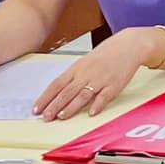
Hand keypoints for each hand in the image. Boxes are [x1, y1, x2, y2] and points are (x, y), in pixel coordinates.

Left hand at [33, 30, 153, 120]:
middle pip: (67, 92)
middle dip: (54, 106)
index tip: (36, 108)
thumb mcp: (85, 62)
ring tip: (61, 117)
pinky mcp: (114, 85)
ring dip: (71, 107)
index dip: (45, 97)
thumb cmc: (106, 54)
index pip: (57, 84)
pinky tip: (91, 113)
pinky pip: (104, 96)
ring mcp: (100, 80)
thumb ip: (73, 77)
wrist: (128, 46)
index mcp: (77, 68)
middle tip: (45, 117)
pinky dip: (97, 105)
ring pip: (82, 95)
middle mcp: (86, 74)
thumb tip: (58, 91)